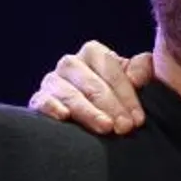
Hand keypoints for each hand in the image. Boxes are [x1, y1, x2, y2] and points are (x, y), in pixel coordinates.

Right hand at [27, 41, 153, 134]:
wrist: (95, 114)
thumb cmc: (118, 96)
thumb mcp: (134, 80)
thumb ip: (142, 70)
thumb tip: (138, 77)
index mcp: (93, 52)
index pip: (111, 69)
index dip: (127, 94)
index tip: (138, 119)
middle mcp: (70, 63)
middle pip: (91, 83)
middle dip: (111, 106)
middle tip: (125, 127)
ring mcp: (52, 81)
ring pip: (69, 93)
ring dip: (88, 111)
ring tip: (105, 127)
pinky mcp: (38, 99)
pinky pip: (42, 101)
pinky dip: (51, 107)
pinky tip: (64, 116)